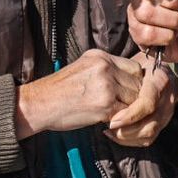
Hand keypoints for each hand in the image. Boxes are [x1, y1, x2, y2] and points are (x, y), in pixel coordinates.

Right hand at [16, 50, 144, 139]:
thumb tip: (126, 79)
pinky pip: (127, 113)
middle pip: (138, 83)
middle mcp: (105, 67)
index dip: (133, 82)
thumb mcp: (82, 67)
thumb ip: (105, 69)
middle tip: (121, 107)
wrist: (39, 104)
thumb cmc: (58, 90)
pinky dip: (121, 120)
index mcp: (100, 56)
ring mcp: (106, 85)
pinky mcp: (105, 104)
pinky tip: (107, 121)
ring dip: (128, 109)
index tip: (125, 93)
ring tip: (113, 114)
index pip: (134, 68)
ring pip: (135, 99)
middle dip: (132, 97)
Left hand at [104, 56, 177, 146]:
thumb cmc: (140, 68)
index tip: (112, 120)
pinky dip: (129, 140)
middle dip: (126, 130)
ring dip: (127, 136)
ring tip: (109, 131)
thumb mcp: (133, 63)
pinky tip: (114, 134)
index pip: (147, 103)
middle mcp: (167, 99)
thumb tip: (105, 86)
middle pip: (149, 124)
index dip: (130, 115)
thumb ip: (123, 73)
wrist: (159, 72)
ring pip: (149, 134)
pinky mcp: (162, 124)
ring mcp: (167, 113)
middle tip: (108, 126)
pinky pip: (147, 140)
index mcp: (160, 82)